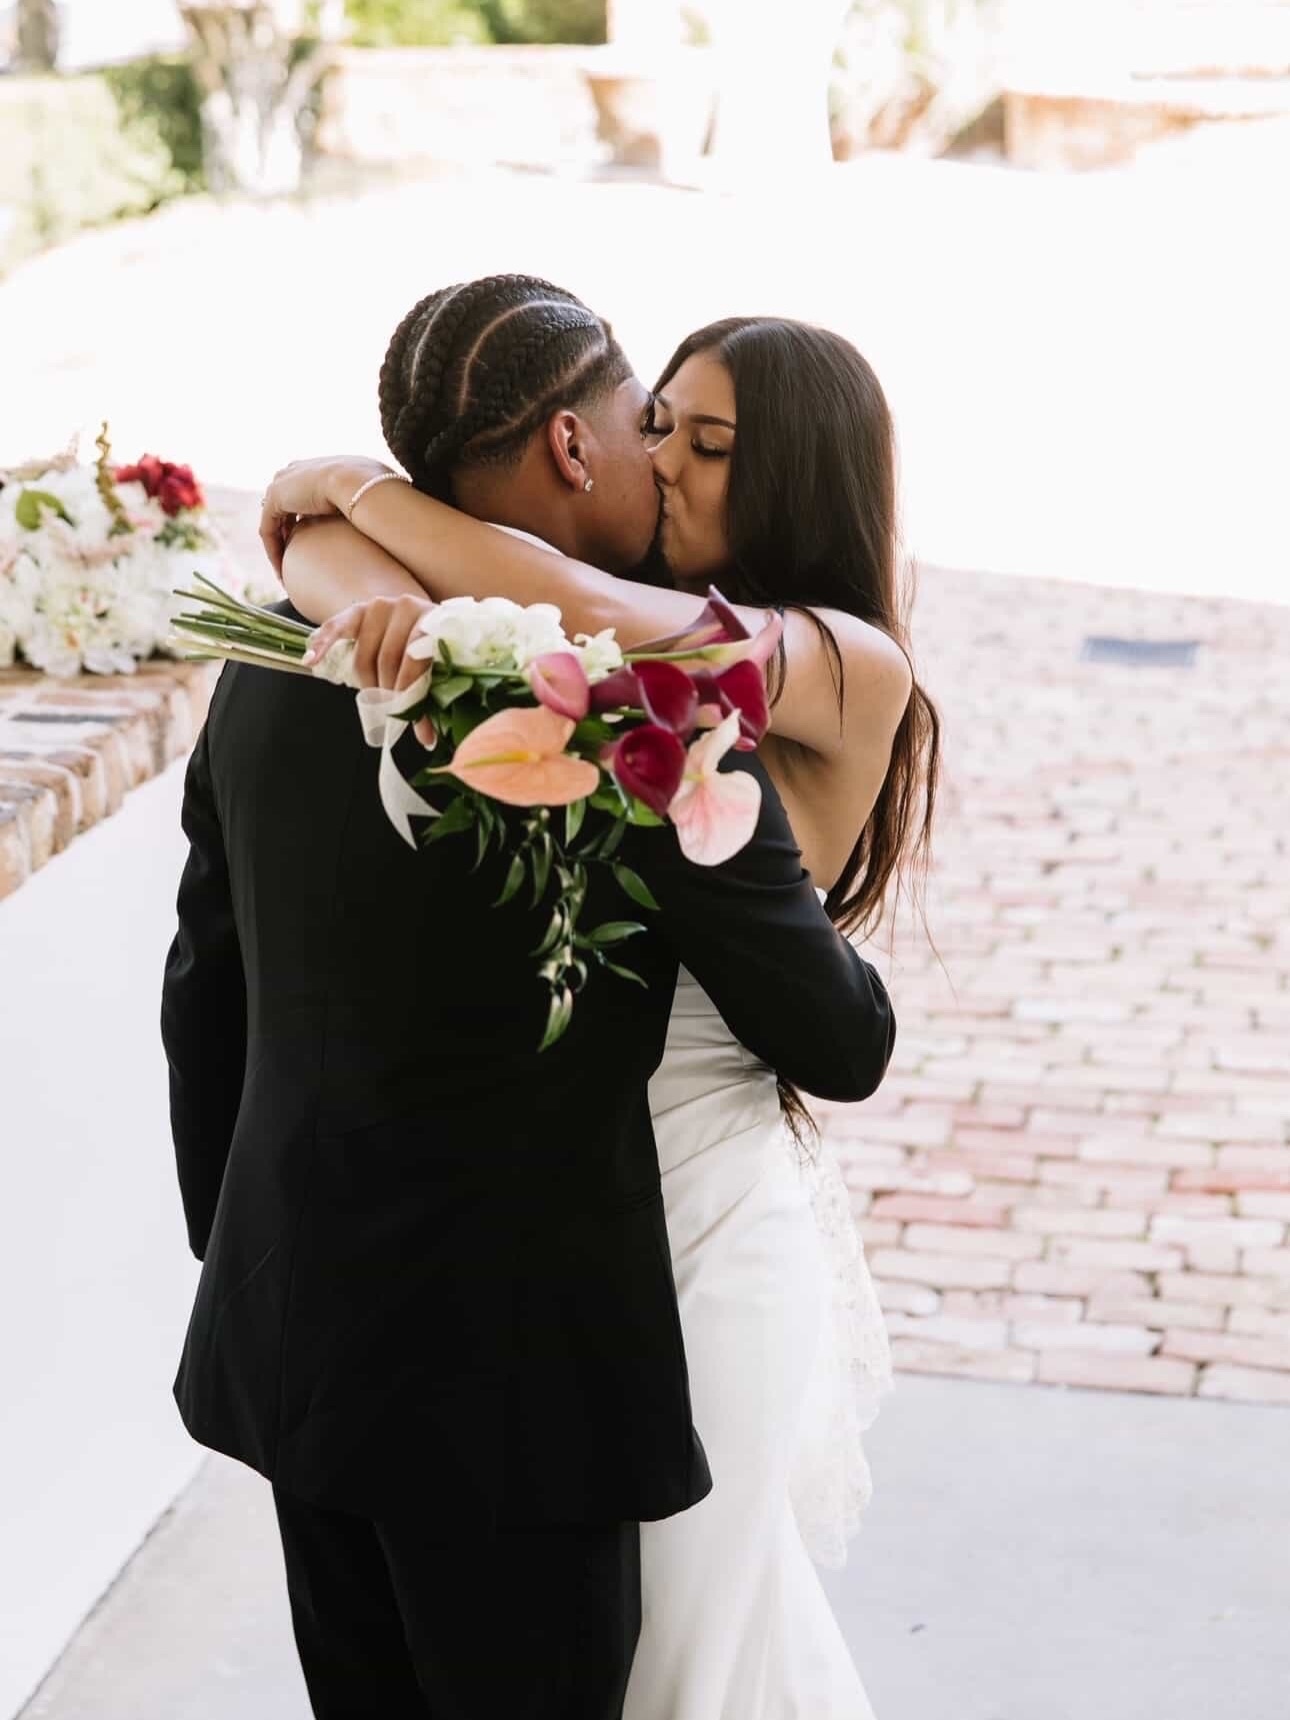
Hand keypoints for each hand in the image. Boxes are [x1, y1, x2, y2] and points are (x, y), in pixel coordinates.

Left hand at [258, 456, 388, 575]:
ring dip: (280, 546)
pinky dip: (274, 552)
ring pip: (275, 520)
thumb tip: (393, 519)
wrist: (360, 484)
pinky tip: (282, 574)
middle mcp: (298, 470)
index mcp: (320, 467)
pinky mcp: (275, 499)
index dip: (310, 520)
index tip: (317, 544)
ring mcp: (284, 483)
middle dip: (290, 532)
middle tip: (299, 559)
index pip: (308, 494)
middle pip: (287, 505)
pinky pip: (268, 530)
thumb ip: (374, 503)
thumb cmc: (377, 491)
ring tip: (288, 573)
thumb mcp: (376, 494)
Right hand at [303, 594, 437, 743]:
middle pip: (387, 660)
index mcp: (431, 619)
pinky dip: (322, 645)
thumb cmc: (427, 649)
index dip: (410, 693)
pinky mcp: (356, 610)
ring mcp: (379, 606)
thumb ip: (431, 699)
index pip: (415, 659)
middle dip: (387, 692)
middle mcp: (405, 606)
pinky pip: (335, 628)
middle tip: (388, 713)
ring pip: (363, 656)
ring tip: (374, 697)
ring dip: (366, 683)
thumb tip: (427, 740)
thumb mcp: (436, 669)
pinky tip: (311, 661)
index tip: (409, 722)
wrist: (414, 616)